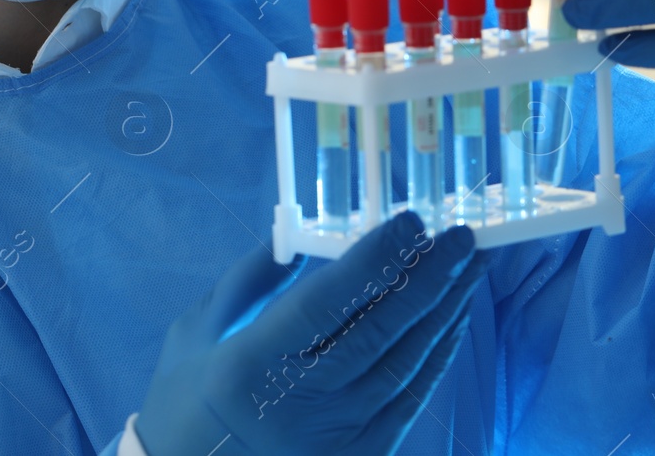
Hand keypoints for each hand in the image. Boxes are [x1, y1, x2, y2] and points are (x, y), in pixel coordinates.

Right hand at [135, 212, 487, 455]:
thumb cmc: (185, 403)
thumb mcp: (195, 332)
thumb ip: (249, 281)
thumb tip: (300, 236)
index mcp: (250, 365)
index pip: (327, 301)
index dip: (376, 259)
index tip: (413, 220)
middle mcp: (298, 405)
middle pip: (379, 331)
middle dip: (429, 278)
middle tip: (463, 236)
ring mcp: (334, 439)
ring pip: (405, 364)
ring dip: (444, 312)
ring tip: (469, 268)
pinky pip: (410, 400)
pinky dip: (436, 357)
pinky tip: (452, 321)